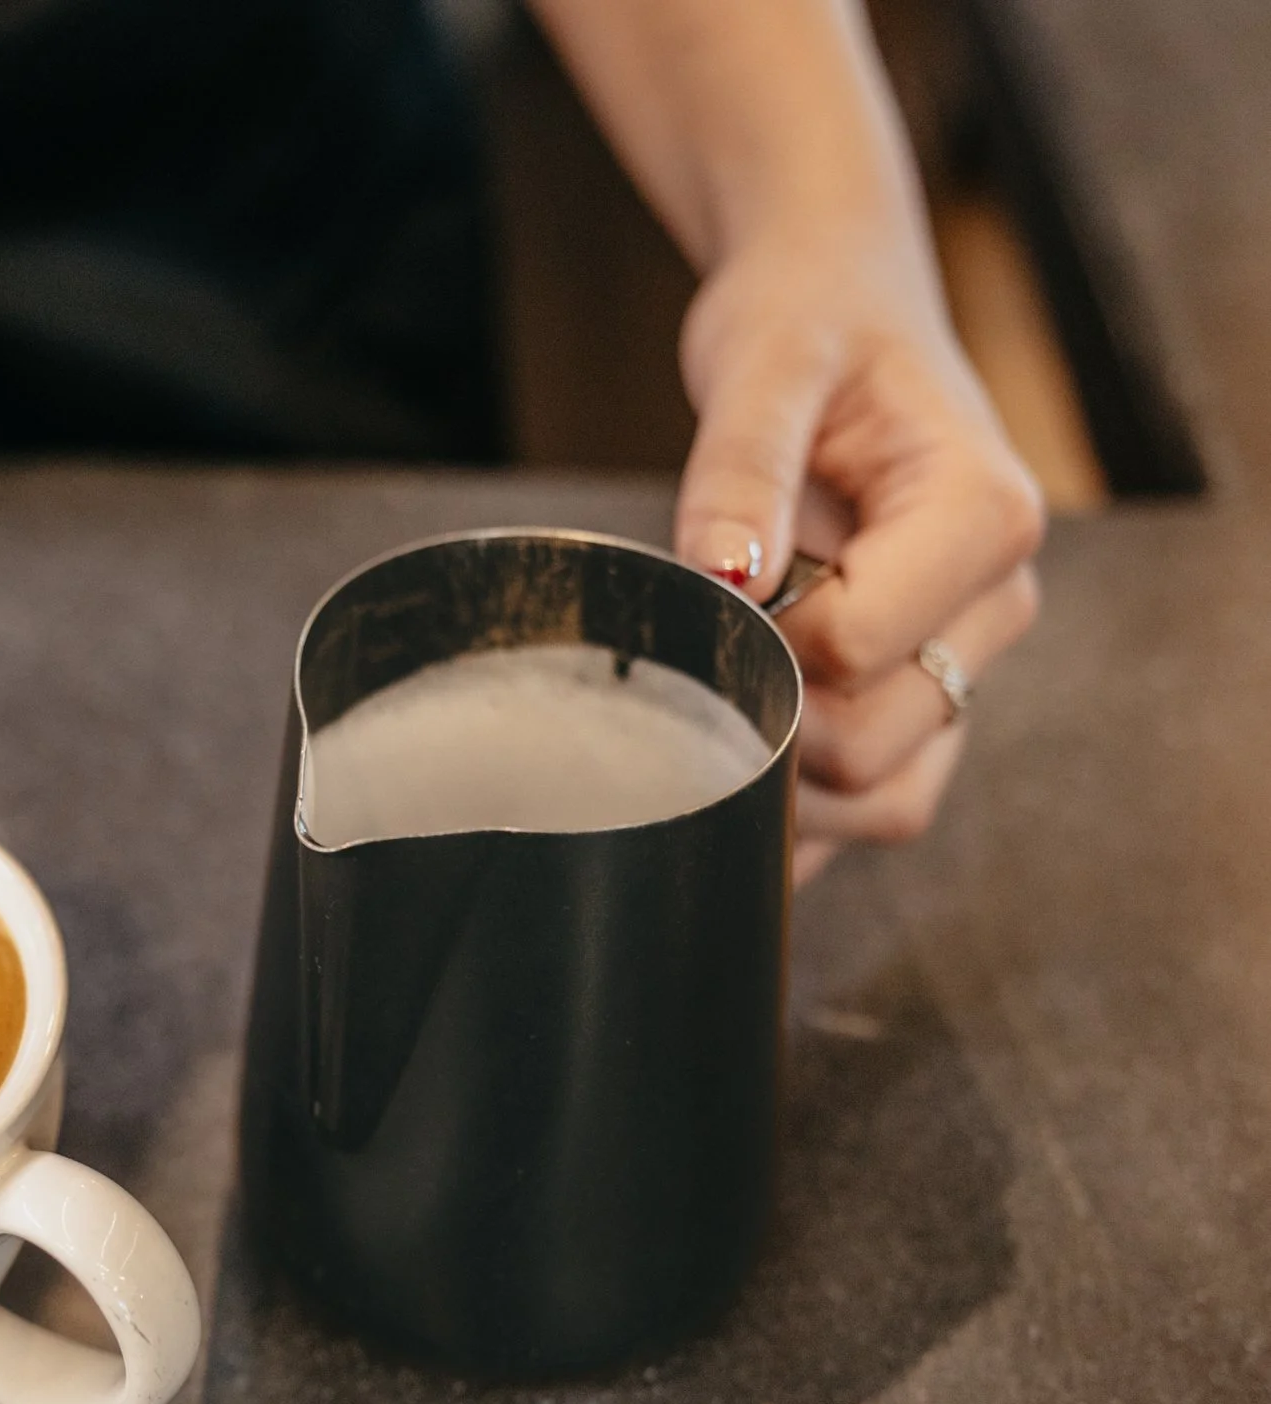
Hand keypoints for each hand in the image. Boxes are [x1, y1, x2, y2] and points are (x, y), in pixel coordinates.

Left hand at [671, 225, 1045, 884]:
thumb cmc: (806, 324)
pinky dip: (800, 814)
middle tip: (693, 653)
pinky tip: (727, 771)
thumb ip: (742, 467)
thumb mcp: (765, 364)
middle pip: (876, 753)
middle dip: (767, 726)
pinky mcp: (924, 690)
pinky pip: (875, 800)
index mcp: (983, 519)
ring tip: (709, 695)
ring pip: (885, 800)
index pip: (857, 651)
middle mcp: (994, 603)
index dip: (762, 645)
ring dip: (784, 787)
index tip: (713, 589)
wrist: (831, 307)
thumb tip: (725, 573)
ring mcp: (964, 656)